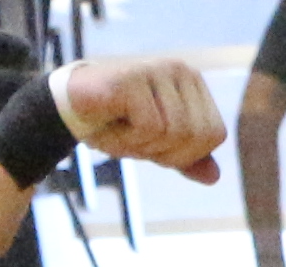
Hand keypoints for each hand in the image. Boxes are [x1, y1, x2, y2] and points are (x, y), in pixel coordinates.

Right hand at [56, 57, 228, 182]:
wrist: (70, 108)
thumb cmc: (116, 123)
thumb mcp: (156, 146)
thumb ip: (186, 158)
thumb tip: (214, 178)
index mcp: (194, 84)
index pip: (215, 135)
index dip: (185, 154)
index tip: (154, 144)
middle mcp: (181, 71)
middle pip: (198, 136)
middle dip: (165, 152)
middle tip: (135, 139)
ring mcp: (158, 70)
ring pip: (174, 132)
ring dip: (142, 145)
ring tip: (121, 129)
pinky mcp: (133, 78)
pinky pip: (148, 127)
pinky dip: (127, 139)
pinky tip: (109, 124)